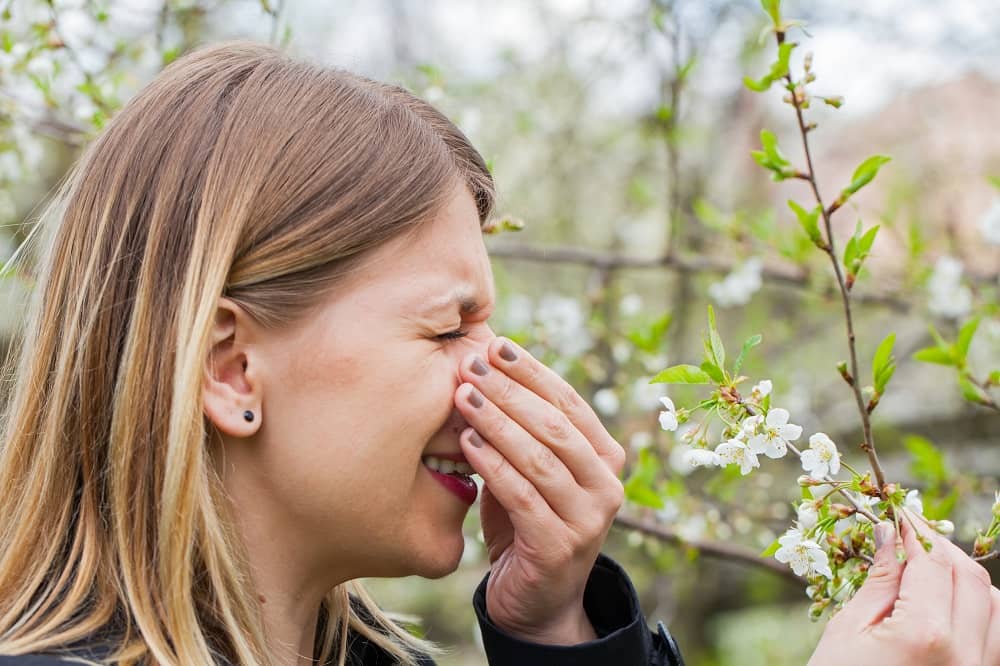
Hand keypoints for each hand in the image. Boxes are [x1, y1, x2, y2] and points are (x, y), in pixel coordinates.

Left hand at [454, 337, 625, 644]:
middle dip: (509, 390)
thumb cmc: (526, 524)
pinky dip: (493, 464)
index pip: (569, 401)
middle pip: (555, 424)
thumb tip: (483, 368)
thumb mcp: (529, 471)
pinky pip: (522, 496)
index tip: (495, 344)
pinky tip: (467, 442)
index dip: (531, 370)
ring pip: (540, 457)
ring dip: (497, 421)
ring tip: (462, 395)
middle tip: (470, 364)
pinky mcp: (560, 547)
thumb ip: (520, 430)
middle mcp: (606, 485)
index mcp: (605, 458)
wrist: (536, 603)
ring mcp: (588, 519)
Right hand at [809, 513, 998, 664]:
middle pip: (972, 578)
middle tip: (911, 535)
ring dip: (968, 579)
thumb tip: (889, 534)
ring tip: (930, 569)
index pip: (932, 563)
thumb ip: (880, 580)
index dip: (914, 533)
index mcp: (927, 636)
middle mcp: (967, 656)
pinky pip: (996, 636)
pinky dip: (980, 610)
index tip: (897, 517)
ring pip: (997, 606)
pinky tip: (946, 603)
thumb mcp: (848, 630)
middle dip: (942, 548)